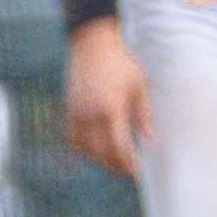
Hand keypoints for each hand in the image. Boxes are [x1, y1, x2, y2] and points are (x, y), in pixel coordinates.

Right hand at [62, 17, 149, 176]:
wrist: (91, 44)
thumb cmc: (120, 63)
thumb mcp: (139, 87)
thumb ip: (143, 117)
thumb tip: (149, 142)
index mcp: (110, 109)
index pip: (118, 147)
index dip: (127, 163)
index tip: (136, 172)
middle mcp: (89, 114)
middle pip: (99, 153)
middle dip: (113, 166)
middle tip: (127, 172)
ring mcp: (76, 112)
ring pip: (82, 148)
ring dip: (97, 159)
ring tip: (112, 162)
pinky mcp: (68, 109)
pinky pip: (72, 137)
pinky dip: (82, 148)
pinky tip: (94, 150)